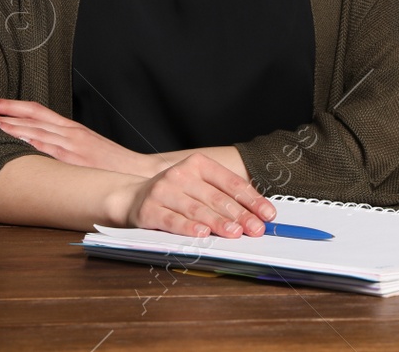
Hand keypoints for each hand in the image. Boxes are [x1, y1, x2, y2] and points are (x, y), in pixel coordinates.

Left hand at [0, 99, 158, 177]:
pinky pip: (45, 149)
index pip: (37, 110)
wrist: (136, 172)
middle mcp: (68, 133)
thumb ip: (65, 144)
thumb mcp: (87, 147)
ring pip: (33, 131)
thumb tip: (40, 146)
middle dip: (1, 115)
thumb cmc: (111, 164)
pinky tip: (10, 142)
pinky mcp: (72, 161)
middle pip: (30, 118)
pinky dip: (26, 143)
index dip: (13, 105)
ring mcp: (70, 146)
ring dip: (7, 128)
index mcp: (72, 128)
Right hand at [114, 154, 276, 238]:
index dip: (251, 199)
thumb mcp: (197, 185)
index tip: (267, 214)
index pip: (230, 182)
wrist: (131, 196)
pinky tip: (202, 234)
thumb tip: (256, 214)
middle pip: (216, 197)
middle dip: (240, 215)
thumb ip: (222, 195)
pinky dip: (188, 228)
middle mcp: (180, 174)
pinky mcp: (149, 210)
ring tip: (235, 232)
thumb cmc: (173, 194)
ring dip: (218, 222)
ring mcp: (163, 191)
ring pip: (196, 209)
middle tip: (256, 229)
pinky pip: (172, 220)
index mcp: (197, 164)